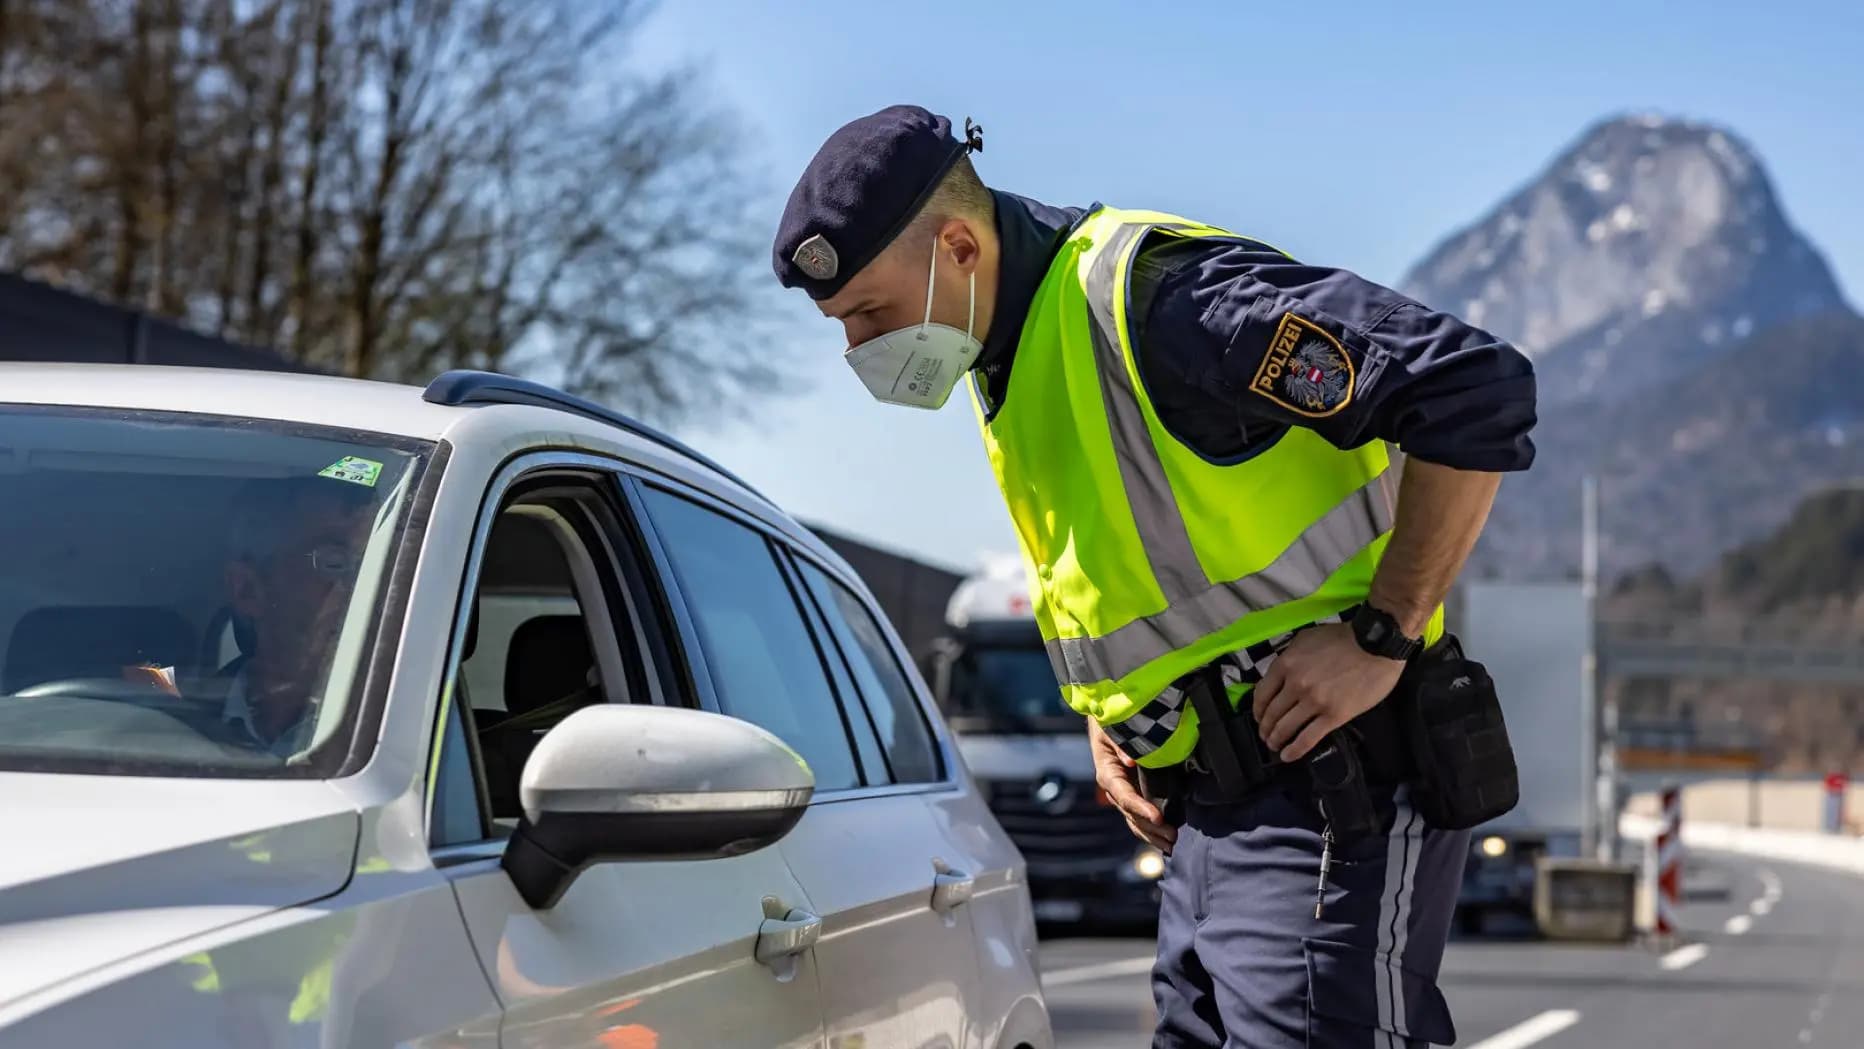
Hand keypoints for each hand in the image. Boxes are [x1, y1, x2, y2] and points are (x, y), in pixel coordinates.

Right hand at [1087, 717, 1175, 852]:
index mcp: (1108, 773)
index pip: (1124, 796)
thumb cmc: (1110, 722)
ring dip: (1152, 835)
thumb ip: (1120, 742)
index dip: (1141, 808)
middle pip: (1131, 815)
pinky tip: (1165, 840)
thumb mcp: (1110, 727)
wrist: (1108, 721)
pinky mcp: (1133, 795)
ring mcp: (1123, 794)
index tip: (1159, 818)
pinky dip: (1151, 829)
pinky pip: (1140, 817)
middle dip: (1151, 828)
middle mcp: (1114, 789)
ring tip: (1171, 844)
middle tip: (1173, 836)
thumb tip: (1131, 762)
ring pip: (1135, 821)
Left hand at [1252, 622, 1405, 762]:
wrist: (1376, 645)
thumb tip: (1280, 672)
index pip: (1262, 693)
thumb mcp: (1307, 638)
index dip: (1257, 709)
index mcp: (1286, 664)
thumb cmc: (1344, 638)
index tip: (1258, 716)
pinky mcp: (1334, 716)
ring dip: (1276, 739)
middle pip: (1271, 713)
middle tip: (1265, 734)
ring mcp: (1314, 702)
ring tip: (1274, 745)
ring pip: (1286, 728)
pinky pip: (1308, 738)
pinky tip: (1287, 756)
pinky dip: (1294, 750)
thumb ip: (1289, 656)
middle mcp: (1295, 684)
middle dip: (1264, 727)